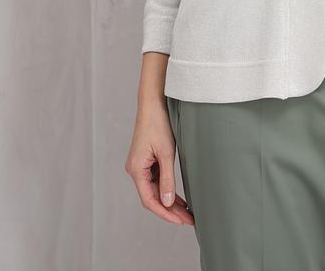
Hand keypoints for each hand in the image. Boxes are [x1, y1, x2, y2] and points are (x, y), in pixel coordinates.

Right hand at [124, 100, 194, 225]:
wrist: (153, 103)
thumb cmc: (158, 124)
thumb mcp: (166, 152)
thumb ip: (167, 178)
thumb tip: (168, 203)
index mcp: (136, 170)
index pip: (149, 200)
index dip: (165, 213)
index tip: (180, 221)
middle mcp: (135, 170)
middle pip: (152, 197)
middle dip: (170, 210)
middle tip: (188, 220)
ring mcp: (140, 165)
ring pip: (155, 190)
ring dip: (169, 201)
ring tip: (187, 213)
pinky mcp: (146, 160)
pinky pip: (156, 180)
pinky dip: (167, 189)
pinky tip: (178, 198)